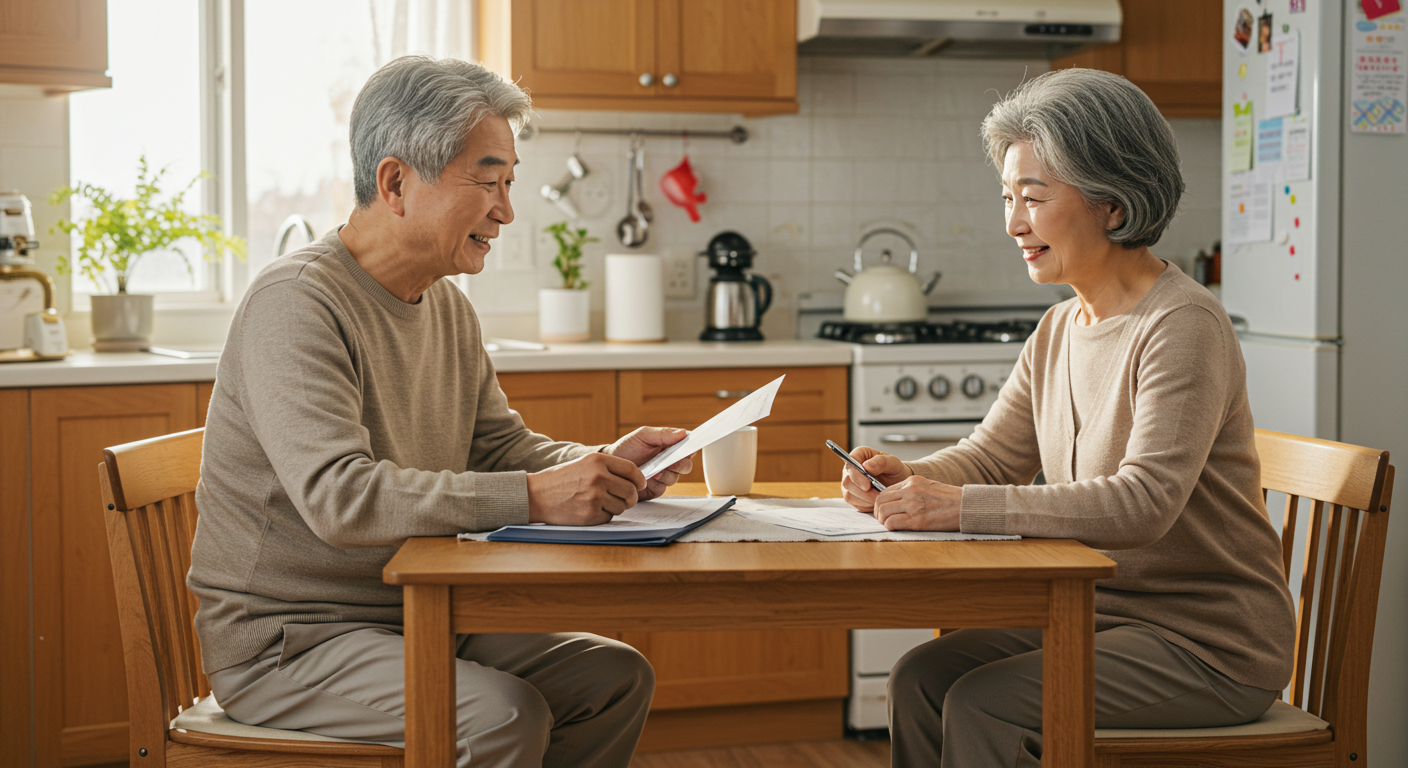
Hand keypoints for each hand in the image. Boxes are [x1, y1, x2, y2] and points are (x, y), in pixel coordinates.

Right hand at [526, 453, 645, 524]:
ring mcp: (594, 496)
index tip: (640, 484)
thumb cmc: (560, 480)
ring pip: (622, 506)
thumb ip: (608, 468)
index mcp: (598, 461)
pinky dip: (602, 515)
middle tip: (623, 499)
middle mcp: (598, 477)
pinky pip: (609, 517)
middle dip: (630, 497)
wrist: (536, 495)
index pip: (632, 470)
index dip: (640, 479)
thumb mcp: (584, 463)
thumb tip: (635, 479)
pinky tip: (588, 509)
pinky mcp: (590, 514)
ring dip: (615, 507)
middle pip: (631, 491)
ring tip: (597, 502)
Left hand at [604, 426, 693, 500]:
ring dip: (665, 475)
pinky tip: (647, 479)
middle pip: (686, 466)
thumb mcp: (643, 435)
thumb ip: (663, 434)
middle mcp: (669, 462)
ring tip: (652, 470)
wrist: (610, 465)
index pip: (687, 447)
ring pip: (674, 478)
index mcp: (669, 446)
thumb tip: (683, 433)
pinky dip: (656, 484)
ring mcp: (663, 476)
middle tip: (671, 462)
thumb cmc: (626, 448)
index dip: (691, 449)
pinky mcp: (655, 489)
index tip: (689, 449)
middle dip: (680, 465)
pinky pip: (662, 489)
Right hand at [840, 445, 912, 511]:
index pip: (850, 463)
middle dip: (862, 491)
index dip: (856, 475)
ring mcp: (850, 483)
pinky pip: (854, 503)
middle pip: (847, 481)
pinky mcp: (852, 496)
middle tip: (877, 495)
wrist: (898, 483)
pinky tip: (876, 501)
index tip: (868, 485)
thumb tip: (866, 466)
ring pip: (849, 495)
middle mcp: (851, 469)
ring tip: (880, 498)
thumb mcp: (893, 463)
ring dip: (865, 499)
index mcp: (859, 455)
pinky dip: (866, 504)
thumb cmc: (895, 470)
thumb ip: (881, 462)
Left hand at [873, 475, 962, 530]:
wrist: (966, 506)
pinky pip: (892, 523)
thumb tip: (897, 501)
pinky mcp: (917, 520)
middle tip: (882, 519)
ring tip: (889, 524)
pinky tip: (896, 528)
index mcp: (912, 481)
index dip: (881, 503)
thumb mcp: (928, 486)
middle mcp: (910, 491)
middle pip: (880, 500)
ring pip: (883, 511)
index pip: (885, 491)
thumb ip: (912, 491)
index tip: (883, 511)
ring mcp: (913, 505)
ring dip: (882, 520)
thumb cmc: (950, 499)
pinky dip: (890, 527)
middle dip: (878, 512)